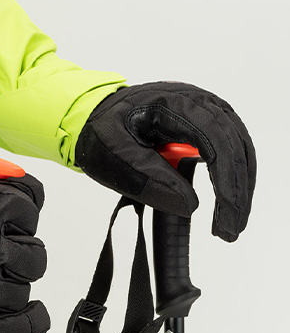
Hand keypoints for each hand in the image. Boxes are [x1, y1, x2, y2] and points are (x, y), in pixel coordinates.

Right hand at [0, 157, 48, 332]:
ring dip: (12, 284)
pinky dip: (34, 323)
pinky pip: (23, 327)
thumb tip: (18, 180)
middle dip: (18, 253)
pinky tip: (34, 315)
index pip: (32, 210)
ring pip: (25, 288)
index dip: (20, 218)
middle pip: (33, 254)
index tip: (9, 226)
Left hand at [75, 82, 255, 241]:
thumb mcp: (113, 156)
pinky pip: (227, 151)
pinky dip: (230, 179)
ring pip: (237, 149)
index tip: (226, 214)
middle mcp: (197, 102)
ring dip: (238, 187)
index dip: (226, 179)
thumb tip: (190, 206)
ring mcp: (203, 112)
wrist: (93, 117)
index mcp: (173, 102)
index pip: (215, 139)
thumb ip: (148, 178)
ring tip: (230, 224)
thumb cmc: (100, 132)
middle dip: (237, 190)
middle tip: (231, 229)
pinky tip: (226, 204)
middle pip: (234, 144)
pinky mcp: (202, 126)